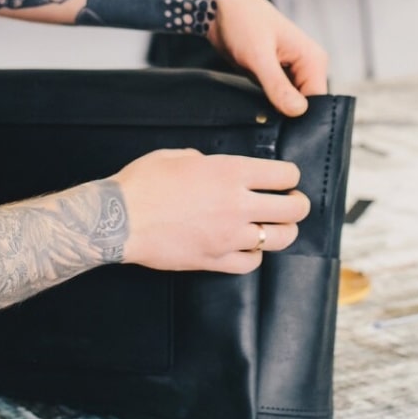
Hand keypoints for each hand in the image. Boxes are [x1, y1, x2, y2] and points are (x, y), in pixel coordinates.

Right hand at [113, 149, 310, 273]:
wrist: (119, 220)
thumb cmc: (143, 183)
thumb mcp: (178, 155)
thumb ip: (206, 160)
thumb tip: (215, 167)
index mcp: (230, 172)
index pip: (285, 174)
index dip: (290, 175)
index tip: (286, 178)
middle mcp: (237, 204)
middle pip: (292, 209)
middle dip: (298, 205)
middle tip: (294, 203)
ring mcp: (229, 236)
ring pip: (280, 238)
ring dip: (283, 231)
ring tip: (278, 226)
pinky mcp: (215, 260)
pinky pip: (252, 263)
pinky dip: (255, 255)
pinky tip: (249, 247)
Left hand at [205, 0, 329, 115]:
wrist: (220, 8)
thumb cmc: (242, 21)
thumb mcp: (258, 56)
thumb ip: (278, 85)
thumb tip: (298, 111)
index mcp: (312, 59)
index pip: (319, 102)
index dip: (303, 119)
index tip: (284, 130)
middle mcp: (307, 66)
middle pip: (306, 106)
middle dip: (289, 116)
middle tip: (267, 124)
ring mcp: (292, 72)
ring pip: (291, 105)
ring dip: (278, 112)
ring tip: (261, 114)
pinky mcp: (276, 76)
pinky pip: (278, 99)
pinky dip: (269, 105)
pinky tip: (257, 108)